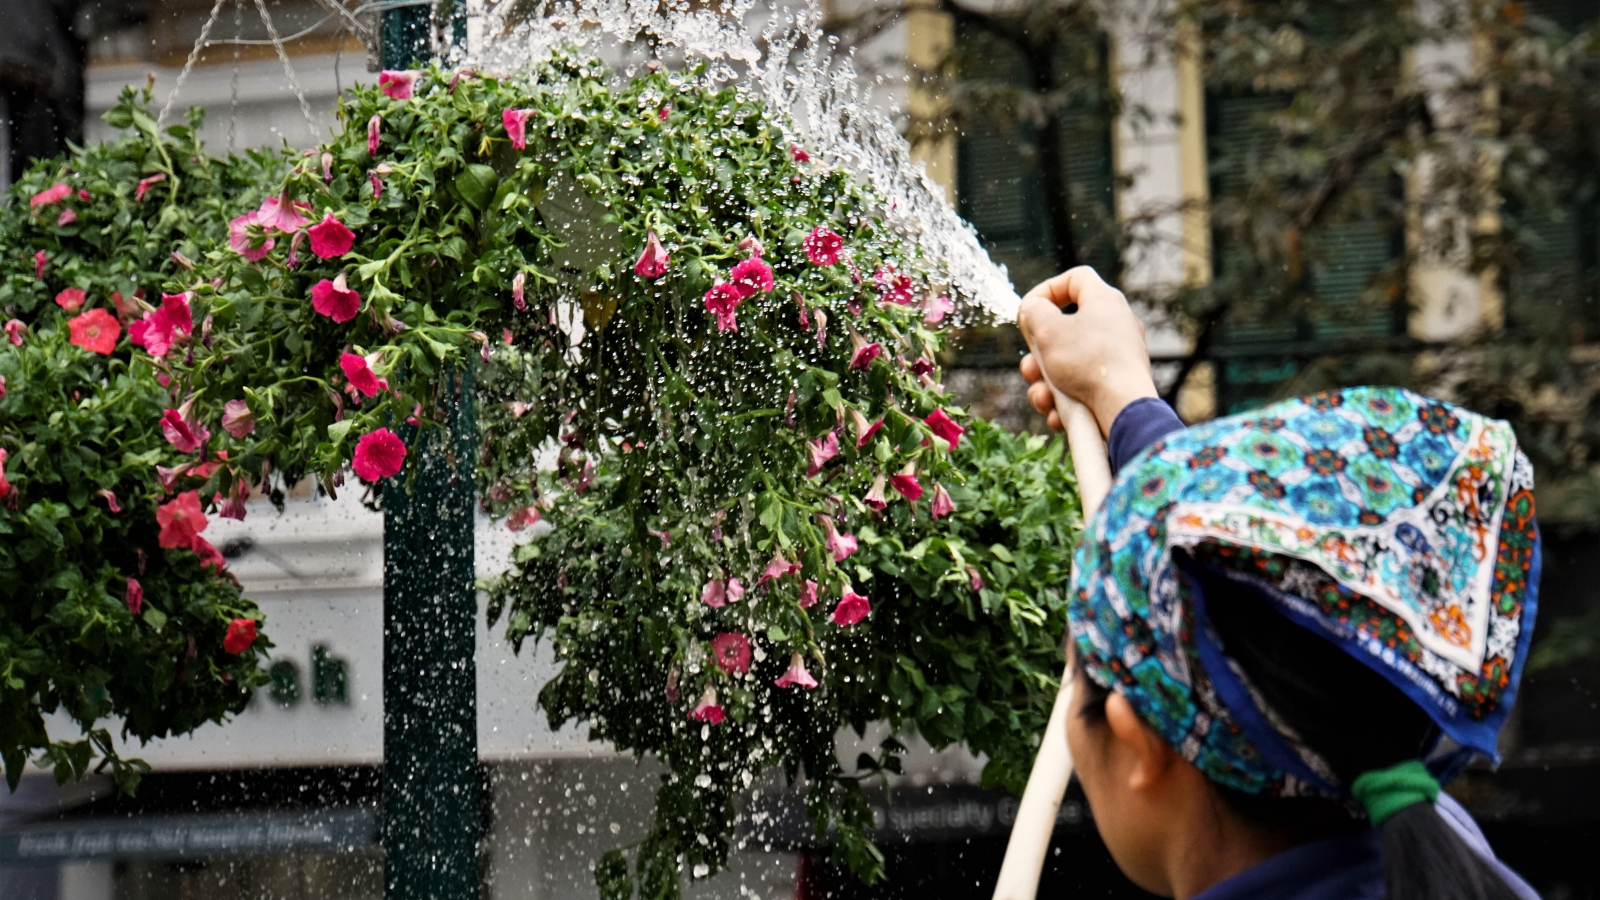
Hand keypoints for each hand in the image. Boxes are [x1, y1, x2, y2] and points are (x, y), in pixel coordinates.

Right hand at [1018, 266, 1158, 436]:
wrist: (1124, 408)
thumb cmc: (1087, 363)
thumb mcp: (1047, 329)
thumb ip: (1032, 311)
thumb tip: (1032, 311)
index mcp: (1105, 301)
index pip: (1075, 278)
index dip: (1047, 289)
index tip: (1029, 309)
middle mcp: (1116, 325)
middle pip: (1065, 330)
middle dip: (1038, 354)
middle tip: (1030, 368)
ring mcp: (1119, 357)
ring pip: (1068, 364)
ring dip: (1046, 383)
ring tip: (1043, 397)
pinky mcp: (1118, 384)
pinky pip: (1082, 387)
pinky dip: (1065, 401)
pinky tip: (1057, 414)